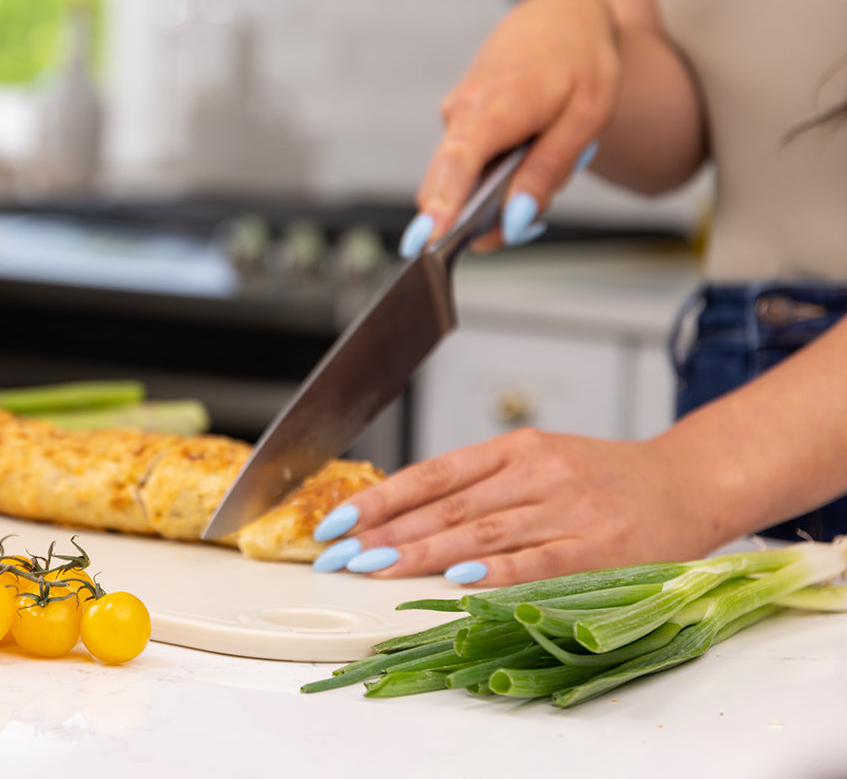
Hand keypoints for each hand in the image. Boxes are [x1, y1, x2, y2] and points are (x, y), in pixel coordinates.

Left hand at [312, 428, 719, 586]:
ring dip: (422, 552)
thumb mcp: (543, 460)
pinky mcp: (599, 546)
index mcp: (518, 447)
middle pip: (449, 504)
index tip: (339, 520)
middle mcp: (537, 471)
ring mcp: (568, 508)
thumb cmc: (605, 478)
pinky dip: (494, 570)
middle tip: (340, 554)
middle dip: (387, 532)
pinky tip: (455, 578)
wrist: (687, 482)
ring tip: (375, 568)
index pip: (435, 472)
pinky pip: (537, 559)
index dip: (383, 498)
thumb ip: (485, 483)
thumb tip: (410, 513)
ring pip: (482, 530)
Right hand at [400, 0, 619, 254]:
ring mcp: (453, 116)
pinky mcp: (456, 122)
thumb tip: (515, 220)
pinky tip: (530, 152)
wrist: (558, 17)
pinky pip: (465, 166)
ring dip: (496, 194)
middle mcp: (461, 111)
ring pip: (459, 181)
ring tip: (546, 160)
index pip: (457, 164)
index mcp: (495, 106)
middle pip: (445, 187)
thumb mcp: (585, 118)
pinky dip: (493, 176)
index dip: (441, 207)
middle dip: (478, 220)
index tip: (426, 241)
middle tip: (528, 222)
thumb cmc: (580, 61)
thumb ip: (546, 172)